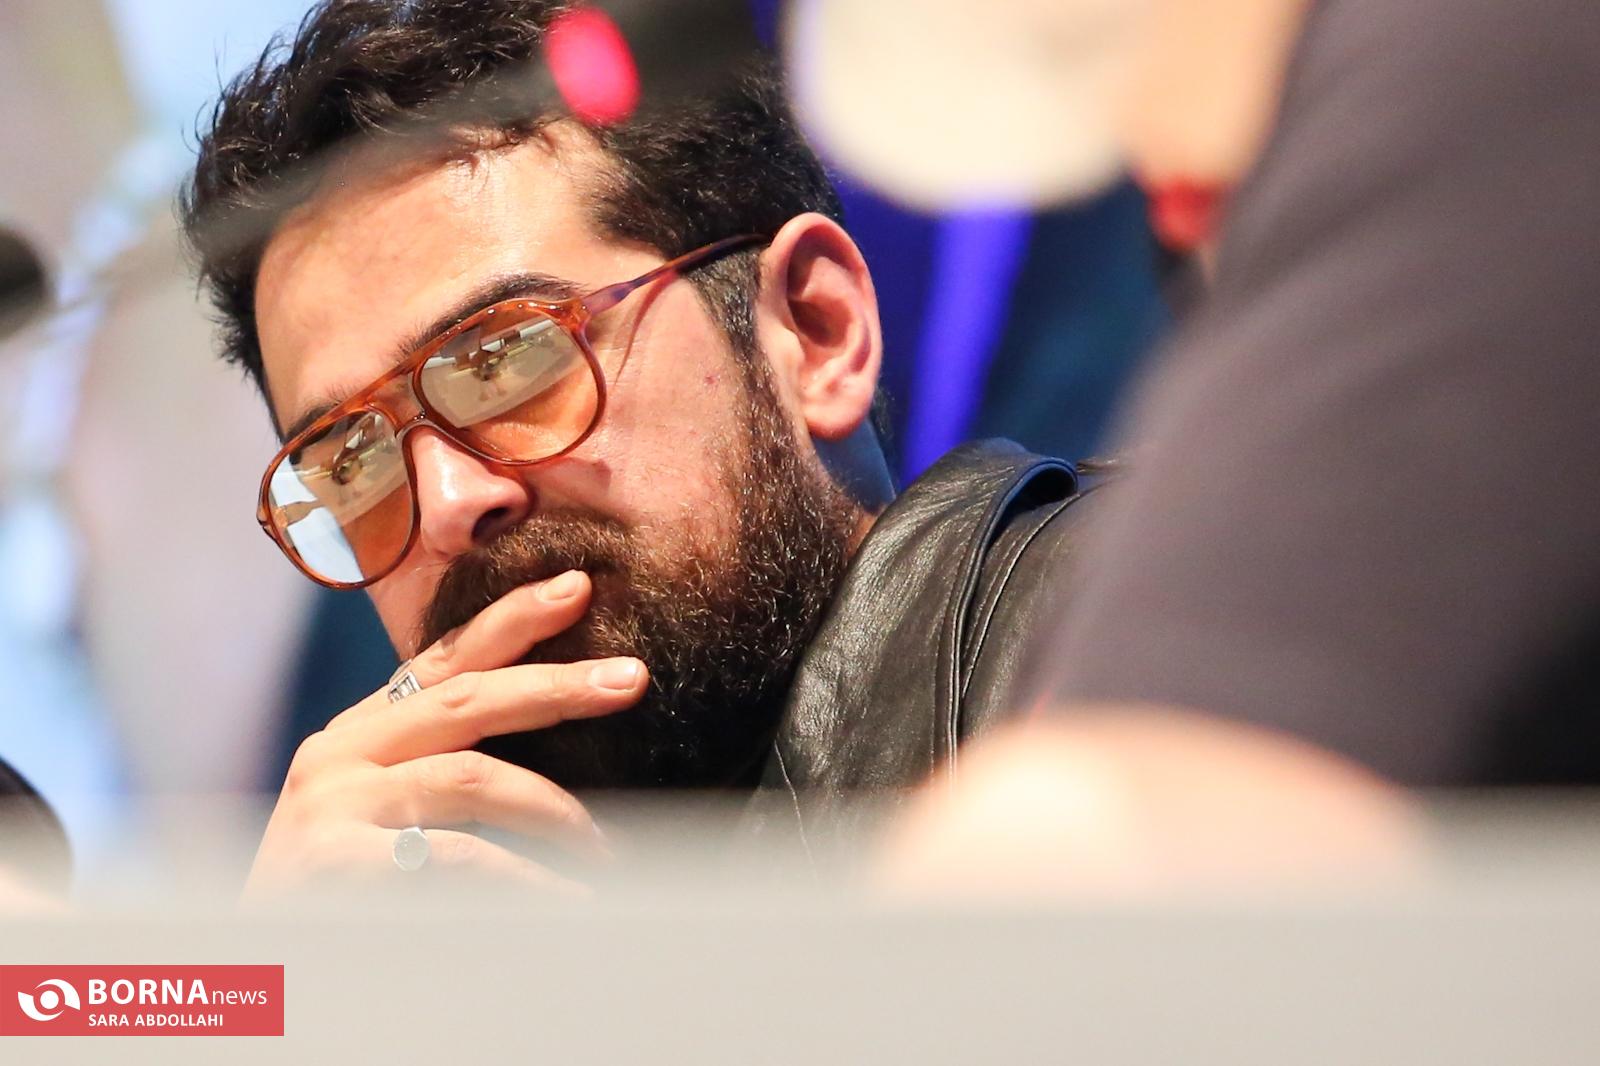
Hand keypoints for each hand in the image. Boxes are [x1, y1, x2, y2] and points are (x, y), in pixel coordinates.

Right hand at [244, 570, 646, 900]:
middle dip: (556, 686)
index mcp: (354, 735)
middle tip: (631, 679)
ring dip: (554, 809)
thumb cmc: (336, 897)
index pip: (442, 660)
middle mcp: (337, 754)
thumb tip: (555, 739)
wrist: (252, 975)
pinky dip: (525, 877)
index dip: (512, 620)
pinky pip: (459, 854)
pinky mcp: (332, 859)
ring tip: (604, 844)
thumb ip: (444, 771)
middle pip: (466, 700)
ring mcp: (331, 803)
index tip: (578, 587)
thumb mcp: (383, 817)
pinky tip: (566, 897)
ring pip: (471, 777)